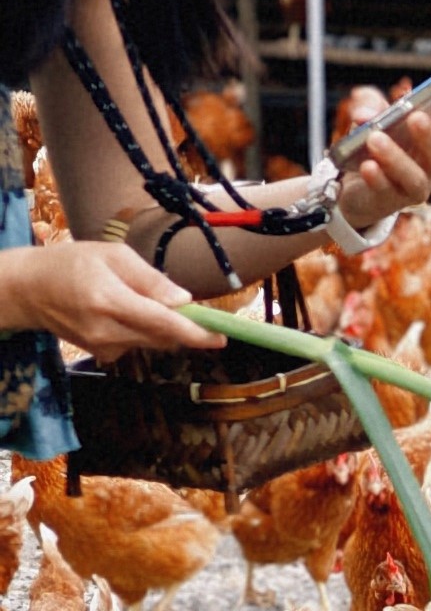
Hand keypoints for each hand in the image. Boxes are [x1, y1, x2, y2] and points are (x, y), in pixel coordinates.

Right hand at [1, 239, 221, 356]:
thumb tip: (184, 300)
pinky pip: (138, 343)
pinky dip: (142, 329)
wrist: (28, 290)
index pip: (163, 323)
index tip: (222, 336)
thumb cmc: (71, 264)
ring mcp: (103, 346)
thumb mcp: (113, 256)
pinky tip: (121, 312)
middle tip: (195, 310)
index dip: (196, 332)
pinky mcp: (102, 354)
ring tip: (137, 298)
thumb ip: (150, 279)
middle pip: (164, 336)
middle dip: (185, 326)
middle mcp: (107, 331)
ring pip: (153, 341)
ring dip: (161, 324)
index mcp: (110, 301)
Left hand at [333, 78, 430, 239]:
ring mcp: (418, 187)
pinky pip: (386, 190)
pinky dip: (377, 178)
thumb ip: (369, 102)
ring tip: (375, 138)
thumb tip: (365, 114)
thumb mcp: (371, 115)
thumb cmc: (372, 145)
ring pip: (415, 176)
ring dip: (395, 157)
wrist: (351, 188)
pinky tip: (368, 167)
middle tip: (416, 117)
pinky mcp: (391, 201)